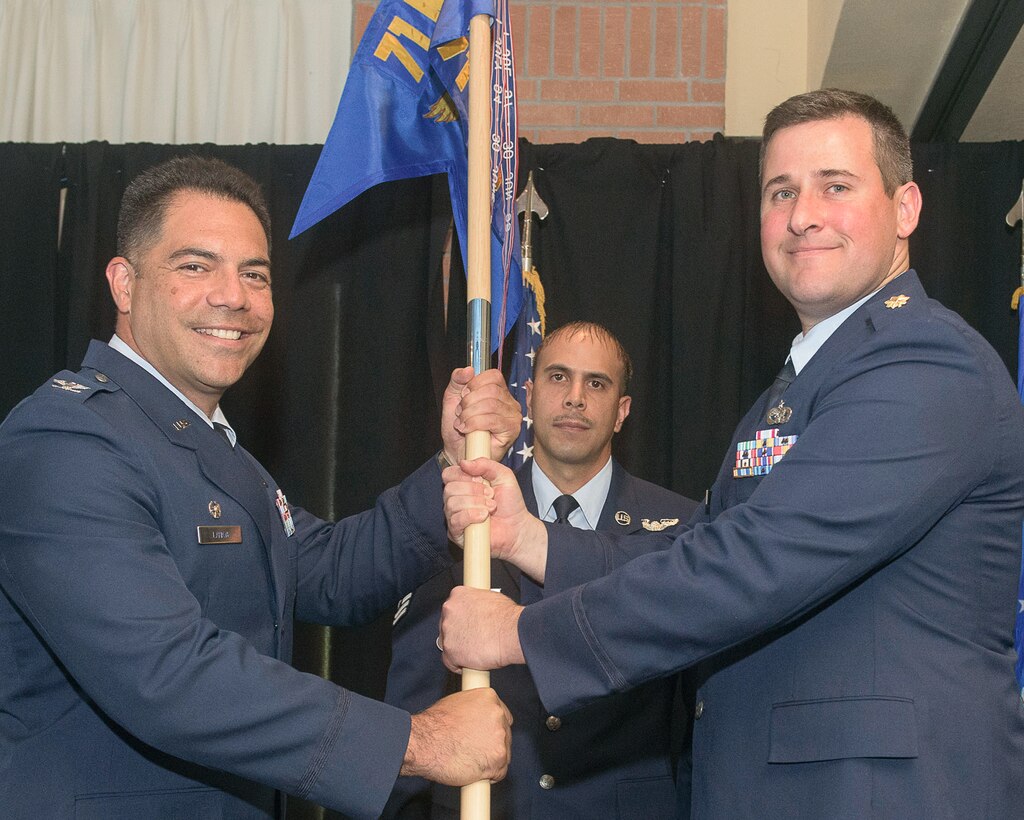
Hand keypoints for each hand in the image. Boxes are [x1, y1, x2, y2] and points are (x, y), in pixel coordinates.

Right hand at [401, 688, 511, 784]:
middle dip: (492, 744)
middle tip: (474, 750)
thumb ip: (473, 710)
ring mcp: (499, 738)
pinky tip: (474, 772)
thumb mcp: (455, 703)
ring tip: (470, 761)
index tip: (485, 736)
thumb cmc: (433, 725)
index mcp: (489, 698)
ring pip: (503, 753)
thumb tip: (477, 719)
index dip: (492, 728)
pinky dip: (489, 776)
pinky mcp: (497, 760)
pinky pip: (500, 772)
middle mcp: (498, 715)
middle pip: (505, 734)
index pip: (503, 715)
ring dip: (491, 760)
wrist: (424, 743)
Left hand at [439, 586, 524, 672]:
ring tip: (473, 651)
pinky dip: (458, 664)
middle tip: (472, 638)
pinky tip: (470, 663)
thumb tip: (478, 611)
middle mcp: (449, 610)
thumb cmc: (507, 617)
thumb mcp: (491, 599)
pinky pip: (449, 661)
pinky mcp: (450, 651)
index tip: (466, 624)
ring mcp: (448, 631)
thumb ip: (477, 605)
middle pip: (447, 625)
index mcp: (458, 595)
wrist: (512, 633)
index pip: (452, 608)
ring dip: (458, 648)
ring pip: (447, 643)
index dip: (460, 619)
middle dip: (458, 633)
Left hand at [440, 367, 521, 463]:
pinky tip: (467, 430)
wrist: (456, 452)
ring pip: (491, 405)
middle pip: (491, 390)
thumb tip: (469, 369)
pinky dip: (474, 423)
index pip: (494, 376)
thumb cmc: (458, 428)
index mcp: (498, 391)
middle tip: (460, 413)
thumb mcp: (452, 398)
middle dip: (469, 402)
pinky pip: (493, 420)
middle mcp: (509, 402)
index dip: (474, 384)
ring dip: (469, 414)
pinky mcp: (511, 431)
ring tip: (462, 423)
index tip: (463, 396)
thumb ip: (457, 380)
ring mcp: (513, 416)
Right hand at [443, 457, 548, 580]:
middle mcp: (455, 500)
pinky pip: (455, 520)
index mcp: (462, 484)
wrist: (518, 527)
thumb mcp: (503, 475)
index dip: (463, 475)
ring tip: (491, 507)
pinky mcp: (456, 533)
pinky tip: (484, 517)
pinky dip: (471, 516)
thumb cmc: (510, 503)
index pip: (448, 474)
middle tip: (491, 495)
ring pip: (452, 504)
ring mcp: (454, 516)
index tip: (481, 480)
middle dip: (474, 490)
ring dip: (476, 503)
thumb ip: (486, 464)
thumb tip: (464, 462)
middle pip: (449, 488)